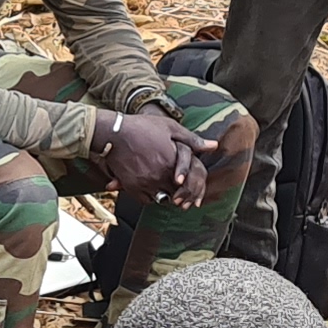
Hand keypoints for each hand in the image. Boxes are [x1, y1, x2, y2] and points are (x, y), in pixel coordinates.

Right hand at [100, 104, 217, 207]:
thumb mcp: (170, 128)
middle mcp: (161, 174)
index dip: (192, 186)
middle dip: (181, 192)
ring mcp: (146, 182)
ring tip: (164, 187)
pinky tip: (150, 188)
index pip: (190, 181)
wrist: (114, 132)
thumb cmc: (141, 127)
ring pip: (163, 198)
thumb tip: (214, 146)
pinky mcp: (133, 187)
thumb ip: (193, 140)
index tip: (188, 184)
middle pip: (178, 192)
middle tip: (180, 191)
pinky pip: (147, 200)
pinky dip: (150, 197)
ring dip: (166, 195)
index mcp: (173, 160)